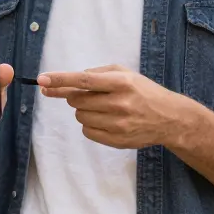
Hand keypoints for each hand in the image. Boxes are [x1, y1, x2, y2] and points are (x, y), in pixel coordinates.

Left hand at [38, 66, 193, 148]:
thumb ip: (96, 73)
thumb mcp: (125, 74)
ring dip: (83, 111)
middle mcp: (120, 103)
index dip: (60, 80)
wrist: (171, 119)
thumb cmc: (143, 92)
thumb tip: (68, 81)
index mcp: (121, 83)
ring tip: (102, 109)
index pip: (83, 80)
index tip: (41, 80)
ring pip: (79, 116)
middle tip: (87, 96)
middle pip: (77, 100)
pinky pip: (87, 132)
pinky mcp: (118, 140)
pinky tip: (105, 121)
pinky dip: (90, 125)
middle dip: (75, 96)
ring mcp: (119, 124)